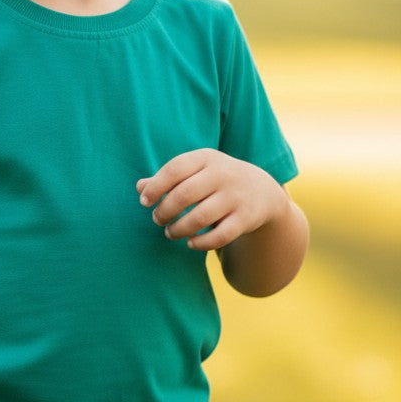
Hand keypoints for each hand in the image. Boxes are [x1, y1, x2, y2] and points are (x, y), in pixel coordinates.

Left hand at [136, 148, 287, 252]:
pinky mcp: (246, 219)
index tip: (145, 202)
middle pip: (185, 194)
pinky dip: (201, 243)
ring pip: (200, 217)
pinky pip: (219, 236)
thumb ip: (167, 178)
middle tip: (158, 219)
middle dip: (165, 211)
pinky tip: (191, 243)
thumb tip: (140, 188)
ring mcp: (236, 196)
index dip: (155, 187)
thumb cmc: (215, 180)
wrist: (261, 191)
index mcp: (206, 158)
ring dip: (179, 229)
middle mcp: (222, 174)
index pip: (175, 169)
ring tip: (170, 232)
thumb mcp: (195, 171)